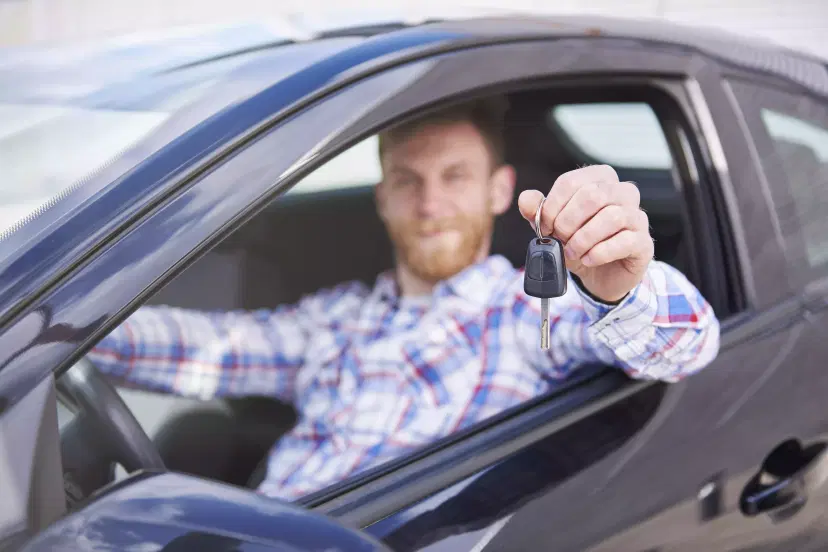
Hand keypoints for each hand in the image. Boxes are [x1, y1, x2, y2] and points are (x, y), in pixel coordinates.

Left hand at [518, 165, 652, 302]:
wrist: (600, 276)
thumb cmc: (579, 244)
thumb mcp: (553, 228)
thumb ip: (538, 211)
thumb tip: (526, 198)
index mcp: (600, 180)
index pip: (571, 181)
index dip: (552, 206)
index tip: (544, 226)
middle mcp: (623, 193)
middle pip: (592, 195)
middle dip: (567, 221)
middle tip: (559, 239)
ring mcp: (637, 217)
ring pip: (611, 217)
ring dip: (583, 239)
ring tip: (572, 252)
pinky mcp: (644, 243)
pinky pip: (624, 241)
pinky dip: (599, 253)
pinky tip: (588, 260)